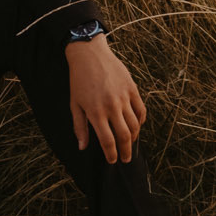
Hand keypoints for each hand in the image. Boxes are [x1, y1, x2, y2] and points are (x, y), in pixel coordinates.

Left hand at [67, 36, 146, 163]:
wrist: (89, 55)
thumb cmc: (79, 80)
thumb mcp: (75, 104)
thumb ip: (79, 127)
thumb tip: (82, 147)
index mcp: (96, 112)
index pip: (107, 141)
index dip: (111, 154)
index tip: (112, 161)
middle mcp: (111, 106)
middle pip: (124, 136)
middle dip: (126, 151)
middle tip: (125, 159)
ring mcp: (124, 97)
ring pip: (135, 125)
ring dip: (134, 138)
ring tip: (130, 144)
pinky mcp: (132, 89)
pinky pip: (141, 110)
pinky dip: (141, 121)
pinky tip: (137, 126)